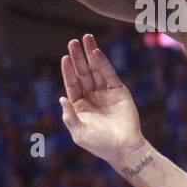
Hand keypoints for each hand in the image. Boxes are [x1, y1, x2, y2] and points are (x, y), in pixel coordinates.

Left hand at [59, 34, 144, 165]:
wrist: (124, 148)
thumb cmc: (100, 144)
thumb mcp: (79, 133)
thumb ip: (70, 117)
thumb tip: (61, 98)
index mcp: (79, 106)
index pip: (72, 84)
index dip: (68, 71)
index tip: (64, 57)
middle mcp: (91, 96)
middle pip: (82, 73)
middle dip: (78, 57)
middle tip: (73, 41)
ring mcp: (105, 92)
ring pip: (95, 70)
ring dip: (90, 54)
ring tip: (87, 38)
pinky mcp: (118, 90)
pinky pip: (109, 74)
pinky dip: (103, 63)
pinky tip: (97, 52)